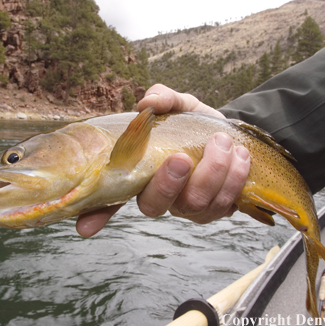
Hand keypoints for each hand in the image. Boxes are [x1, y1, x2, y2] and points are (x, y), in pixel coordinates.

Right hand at [76, 84, 249, 236]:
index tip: (85, 227)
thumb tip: (148, 103)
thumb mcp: (178, 104)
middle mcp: (160, 196)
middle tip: (182, 157)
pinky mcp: (216, 211)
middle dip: (168, 183)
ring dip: (212, 172)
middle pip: (155, 206)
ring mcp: (188, 207)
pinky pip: (224, 204)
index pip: (110, 198)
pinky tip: (239, 155)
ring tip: (223, 142)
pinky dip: (234, 177)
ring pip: (195, 204)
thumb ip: (163, 98)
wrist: (232, 133)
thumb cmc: (194, 123)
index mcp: (140, 173)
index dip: (96, 215)